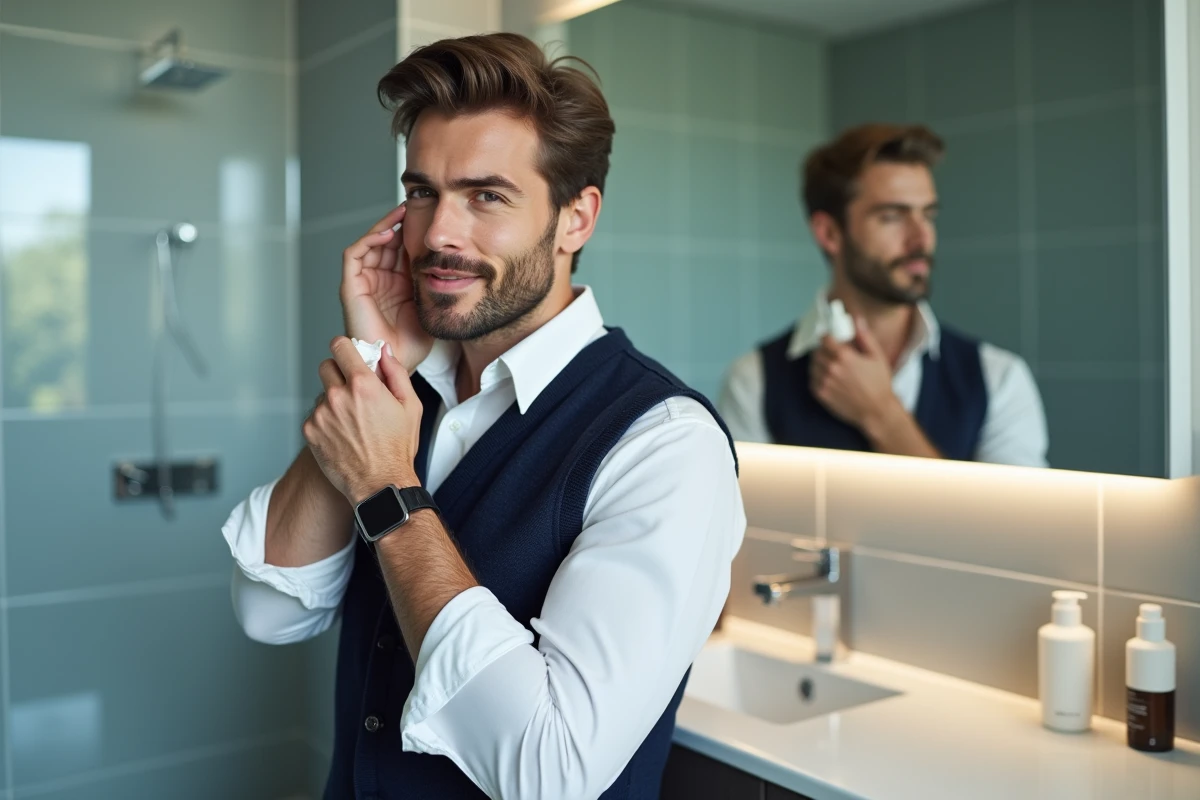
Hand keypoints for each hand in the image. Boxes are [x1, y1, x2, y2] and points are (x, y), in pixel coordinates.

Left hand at [303, 337, 423, 504]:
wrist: (380, 484)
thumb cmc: (397, 448)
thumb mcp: (410, 406)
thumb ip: (396, 373)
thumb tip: (385, 352)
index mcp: (363, 385)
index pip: (340, 346)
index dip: (345, 348)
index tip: (348, 355)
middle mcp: (338, 396)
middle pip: (326, 366)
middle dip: (338, 373)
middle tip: (352, 391)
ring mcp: (321, 414)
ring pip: (321, 393)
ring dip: (333, 400)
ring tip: (352, 421)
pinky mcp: (310, 431)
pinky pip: (315, 415)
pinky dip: (326, 421)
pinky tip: (343, 435)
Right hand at [340, 204, 433, 373]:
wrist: (394, 363)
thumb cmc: (412, 344)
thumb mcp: (431, 303)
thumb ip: (436, 282)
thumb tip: (455, 260)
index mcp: (397, 284)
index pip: (402, 249)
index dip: (413, 232)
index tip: (430, 216)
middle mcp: (378, 280)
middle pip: (386, 242)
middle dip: (400, 223)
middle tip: (416, 205)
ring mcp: (363, 282)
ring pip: (370, 243)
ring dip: (384, 226)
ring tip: (402, 213)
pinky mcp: (351, 286)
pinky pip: (354, 255)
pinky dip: (368, 240)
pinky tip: (387, 233)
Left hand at [810, 317, 900, 429]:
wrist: (876, 411)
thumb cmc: (879, 384)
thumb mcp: (877, 357)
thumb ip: (865, 337)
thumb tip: (857, 320)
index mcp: (844, 356)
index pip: (825, 339)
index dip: (826, 337)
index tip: (829, 338)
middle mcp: (831, 368)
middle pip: (817, 352)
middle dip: (822, 350)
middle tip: (830, 353)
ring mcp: (824, 382)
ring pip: (812, 366)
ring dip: (818, 363)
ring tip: (830, 366)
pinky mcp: (821, 395)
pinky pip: (812, 380)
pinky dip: (817, 377)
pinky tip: (828, 378)